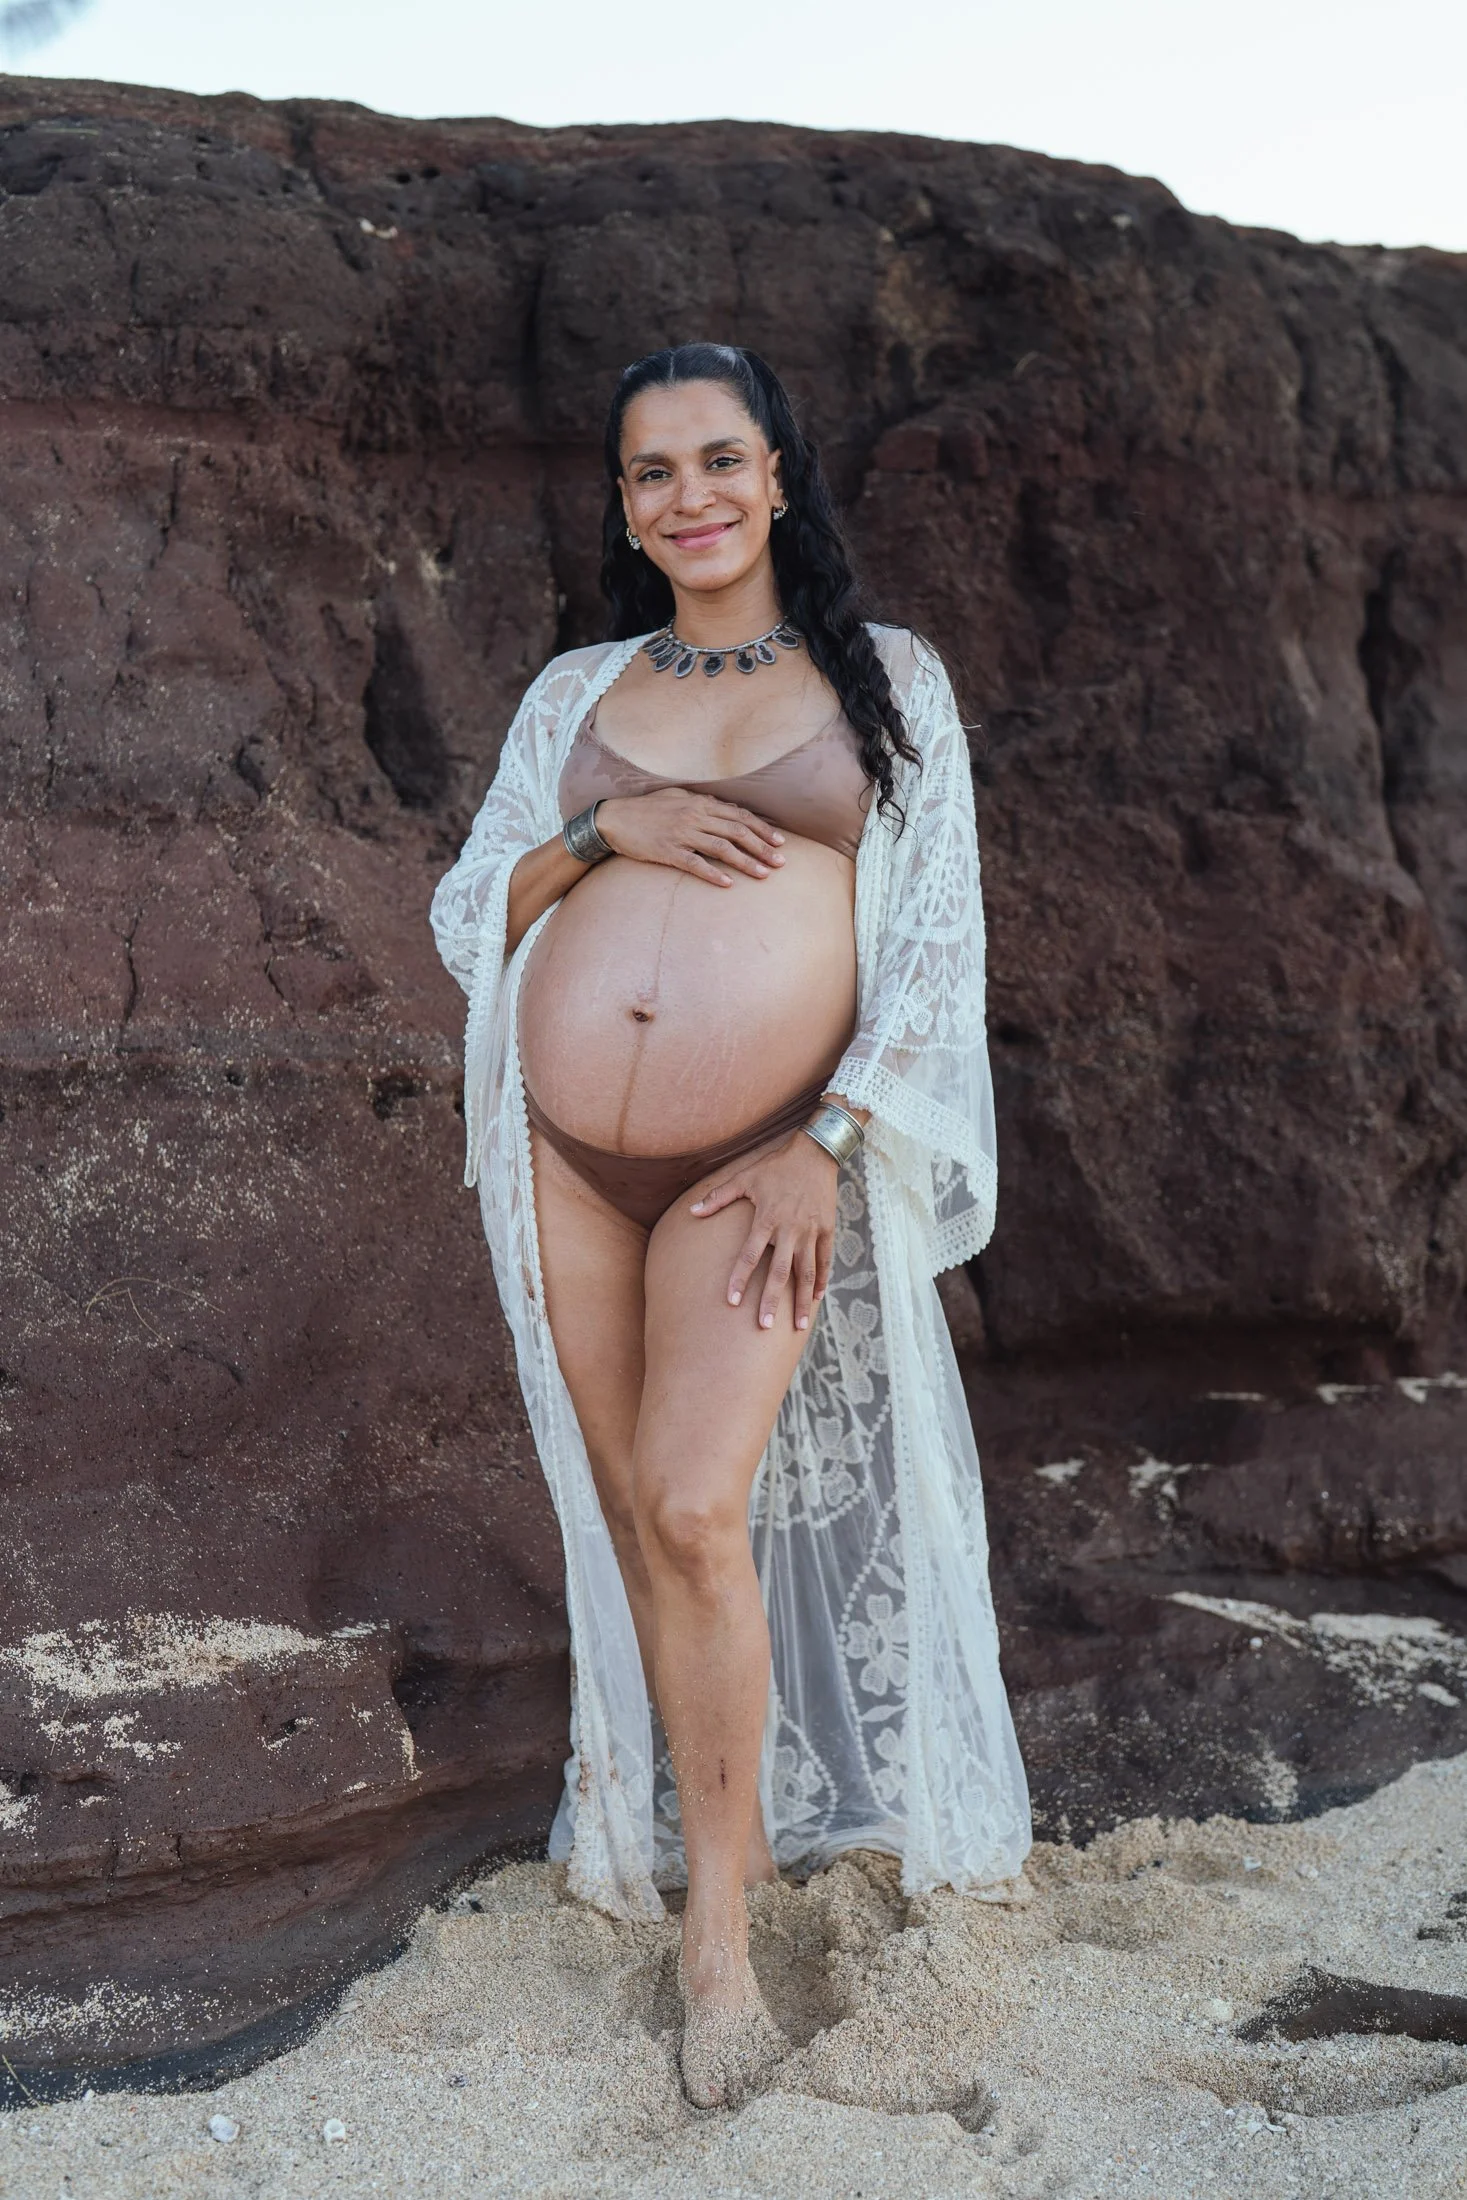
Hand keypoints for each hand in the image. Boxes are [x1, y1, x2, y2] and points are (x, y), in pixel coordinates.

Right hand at [595, 787, 784, 886]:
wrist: (615, 819)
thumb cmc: (647, 809)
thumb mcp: (678, 797)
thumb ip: (704, 803)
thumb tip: (728, 808)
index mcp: (700, 803)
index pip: (740, 816)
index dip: (762, 830)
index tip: (780, 842)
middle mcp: (695, 817)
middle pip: (737, 832)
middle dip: (762, 848)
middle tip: (781, 863)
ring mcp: (682, 834)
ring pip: (722, 849)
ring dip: (746, 863)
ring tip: (763, 875)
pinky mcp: (668, 852)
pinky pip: (695, 864)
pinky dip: (713, 874)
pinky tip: (728, 884)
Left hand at [691, 1133, 837, 1331]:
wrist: (815, 1153)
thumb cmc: (775, 1166)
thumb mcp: (744, 1178)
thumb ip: (718, 1198)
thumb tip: (691, 1212)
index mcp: (767, 1219)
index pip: (749, 1255)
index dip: (739, 1278)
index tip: (731, 1301)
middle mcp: (789, 1229)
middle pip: (779, 1271)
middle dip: (771, 1300)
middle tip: (764, 1325)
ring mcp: (811, 1231)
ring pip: (806, 1272)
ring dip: (802, 1300)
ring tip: (799, 1325)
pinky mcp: (827, 1229)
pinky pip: (825, 1259)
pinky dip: (822, 1279)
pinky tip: (817, 1298)